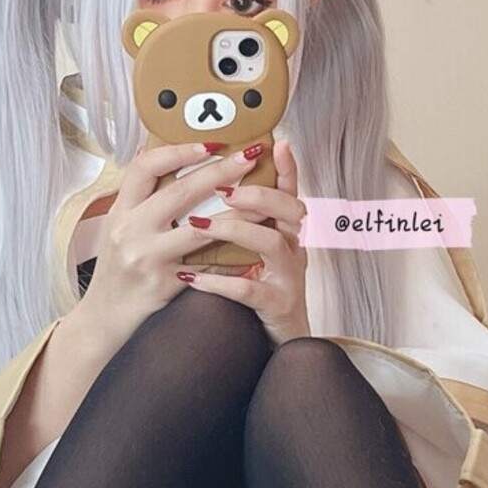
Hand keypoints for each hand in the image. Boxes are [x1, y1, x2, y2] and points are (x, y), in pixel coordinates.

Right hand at [77, 140, 261, 352]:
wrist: (104, 317)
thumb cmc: (117, 267)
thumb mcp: (119, 227)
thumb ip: (139, 197)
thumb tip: (156, 153)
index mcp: (121, 210)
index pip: (144, 168)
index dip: (177, 151)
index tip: (208, 144)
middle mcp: (131, 230)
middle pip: (180, 192)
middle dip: (220, 171)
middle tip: (249, 157)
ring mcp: (148, 258)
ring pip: (201, 230)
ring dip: (238, 214)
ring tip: (265, 202)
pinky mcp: (165, 284)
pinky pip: (208, 267)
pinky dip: (233, 257)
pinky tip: (256, 247)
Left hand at [180, 138, 311, 347]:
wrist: (279, 343)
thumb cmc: (259, 292)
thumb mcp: (254, 253)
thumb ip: (241, 222)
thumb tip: (208, 188)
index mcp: (286, 233)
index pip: (289, 192)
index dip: (287, 168)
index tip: (276, 144)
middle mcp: (293, 250)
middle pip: (289, 211)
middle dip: (257, 194)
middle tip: (224, 188)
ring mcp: (287, 278)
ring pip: (271, 244)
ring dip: (234, 229)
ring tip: (199, 223)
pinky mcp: (277, 306)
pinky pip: (250, 289)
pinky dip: (221, 281)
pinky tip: (194, 278)